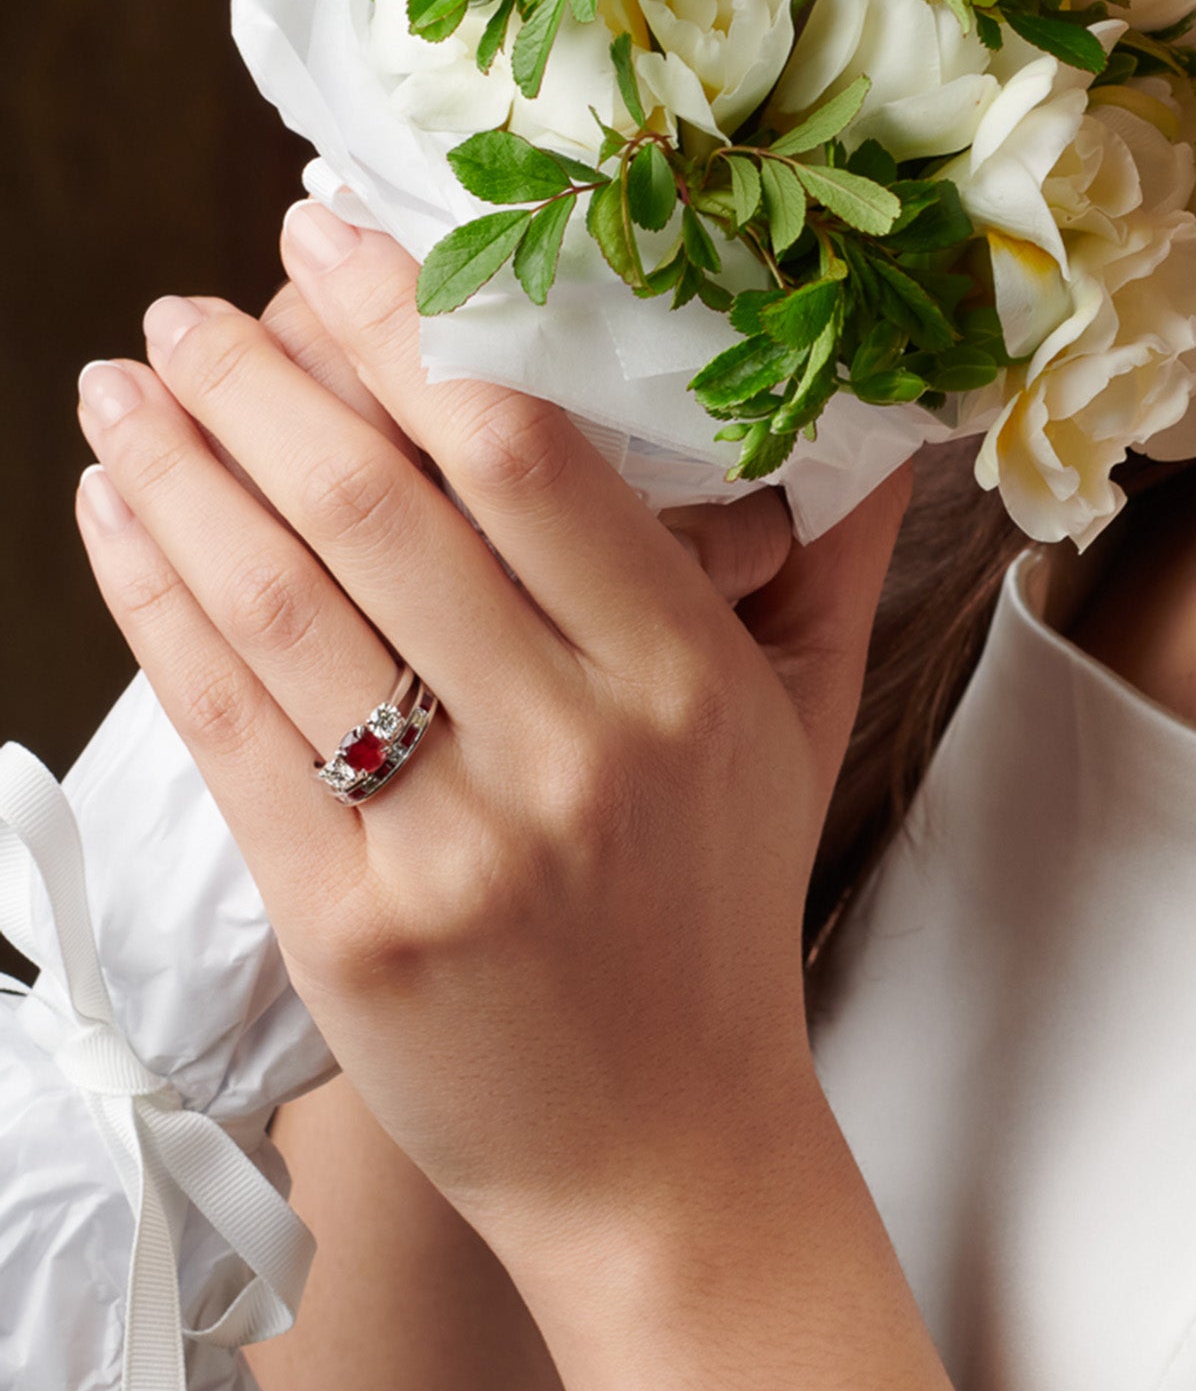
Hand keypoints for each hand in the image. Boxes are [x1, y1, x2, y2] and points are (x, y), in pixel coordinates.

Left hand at [71, 196, 913, 1274]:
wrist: (663, 1149)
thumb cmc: (721, 917)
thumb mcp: (803, 733)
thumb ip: (834, 564)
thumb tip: (883, 419)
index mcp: (691, 680)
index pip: (532, 455)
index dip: (411, 326)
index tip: (329, 241)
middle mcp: (577, 748)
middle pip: (382, 506)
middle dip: (259, 378)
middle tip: (193, 310)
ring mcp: (456, 842)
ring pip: (281, 601)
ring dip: (179, 467)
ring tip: (125, 385)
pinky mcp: (348, 926)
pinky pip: (223, 724)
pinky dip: (152, 598)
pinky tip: (118, 515)